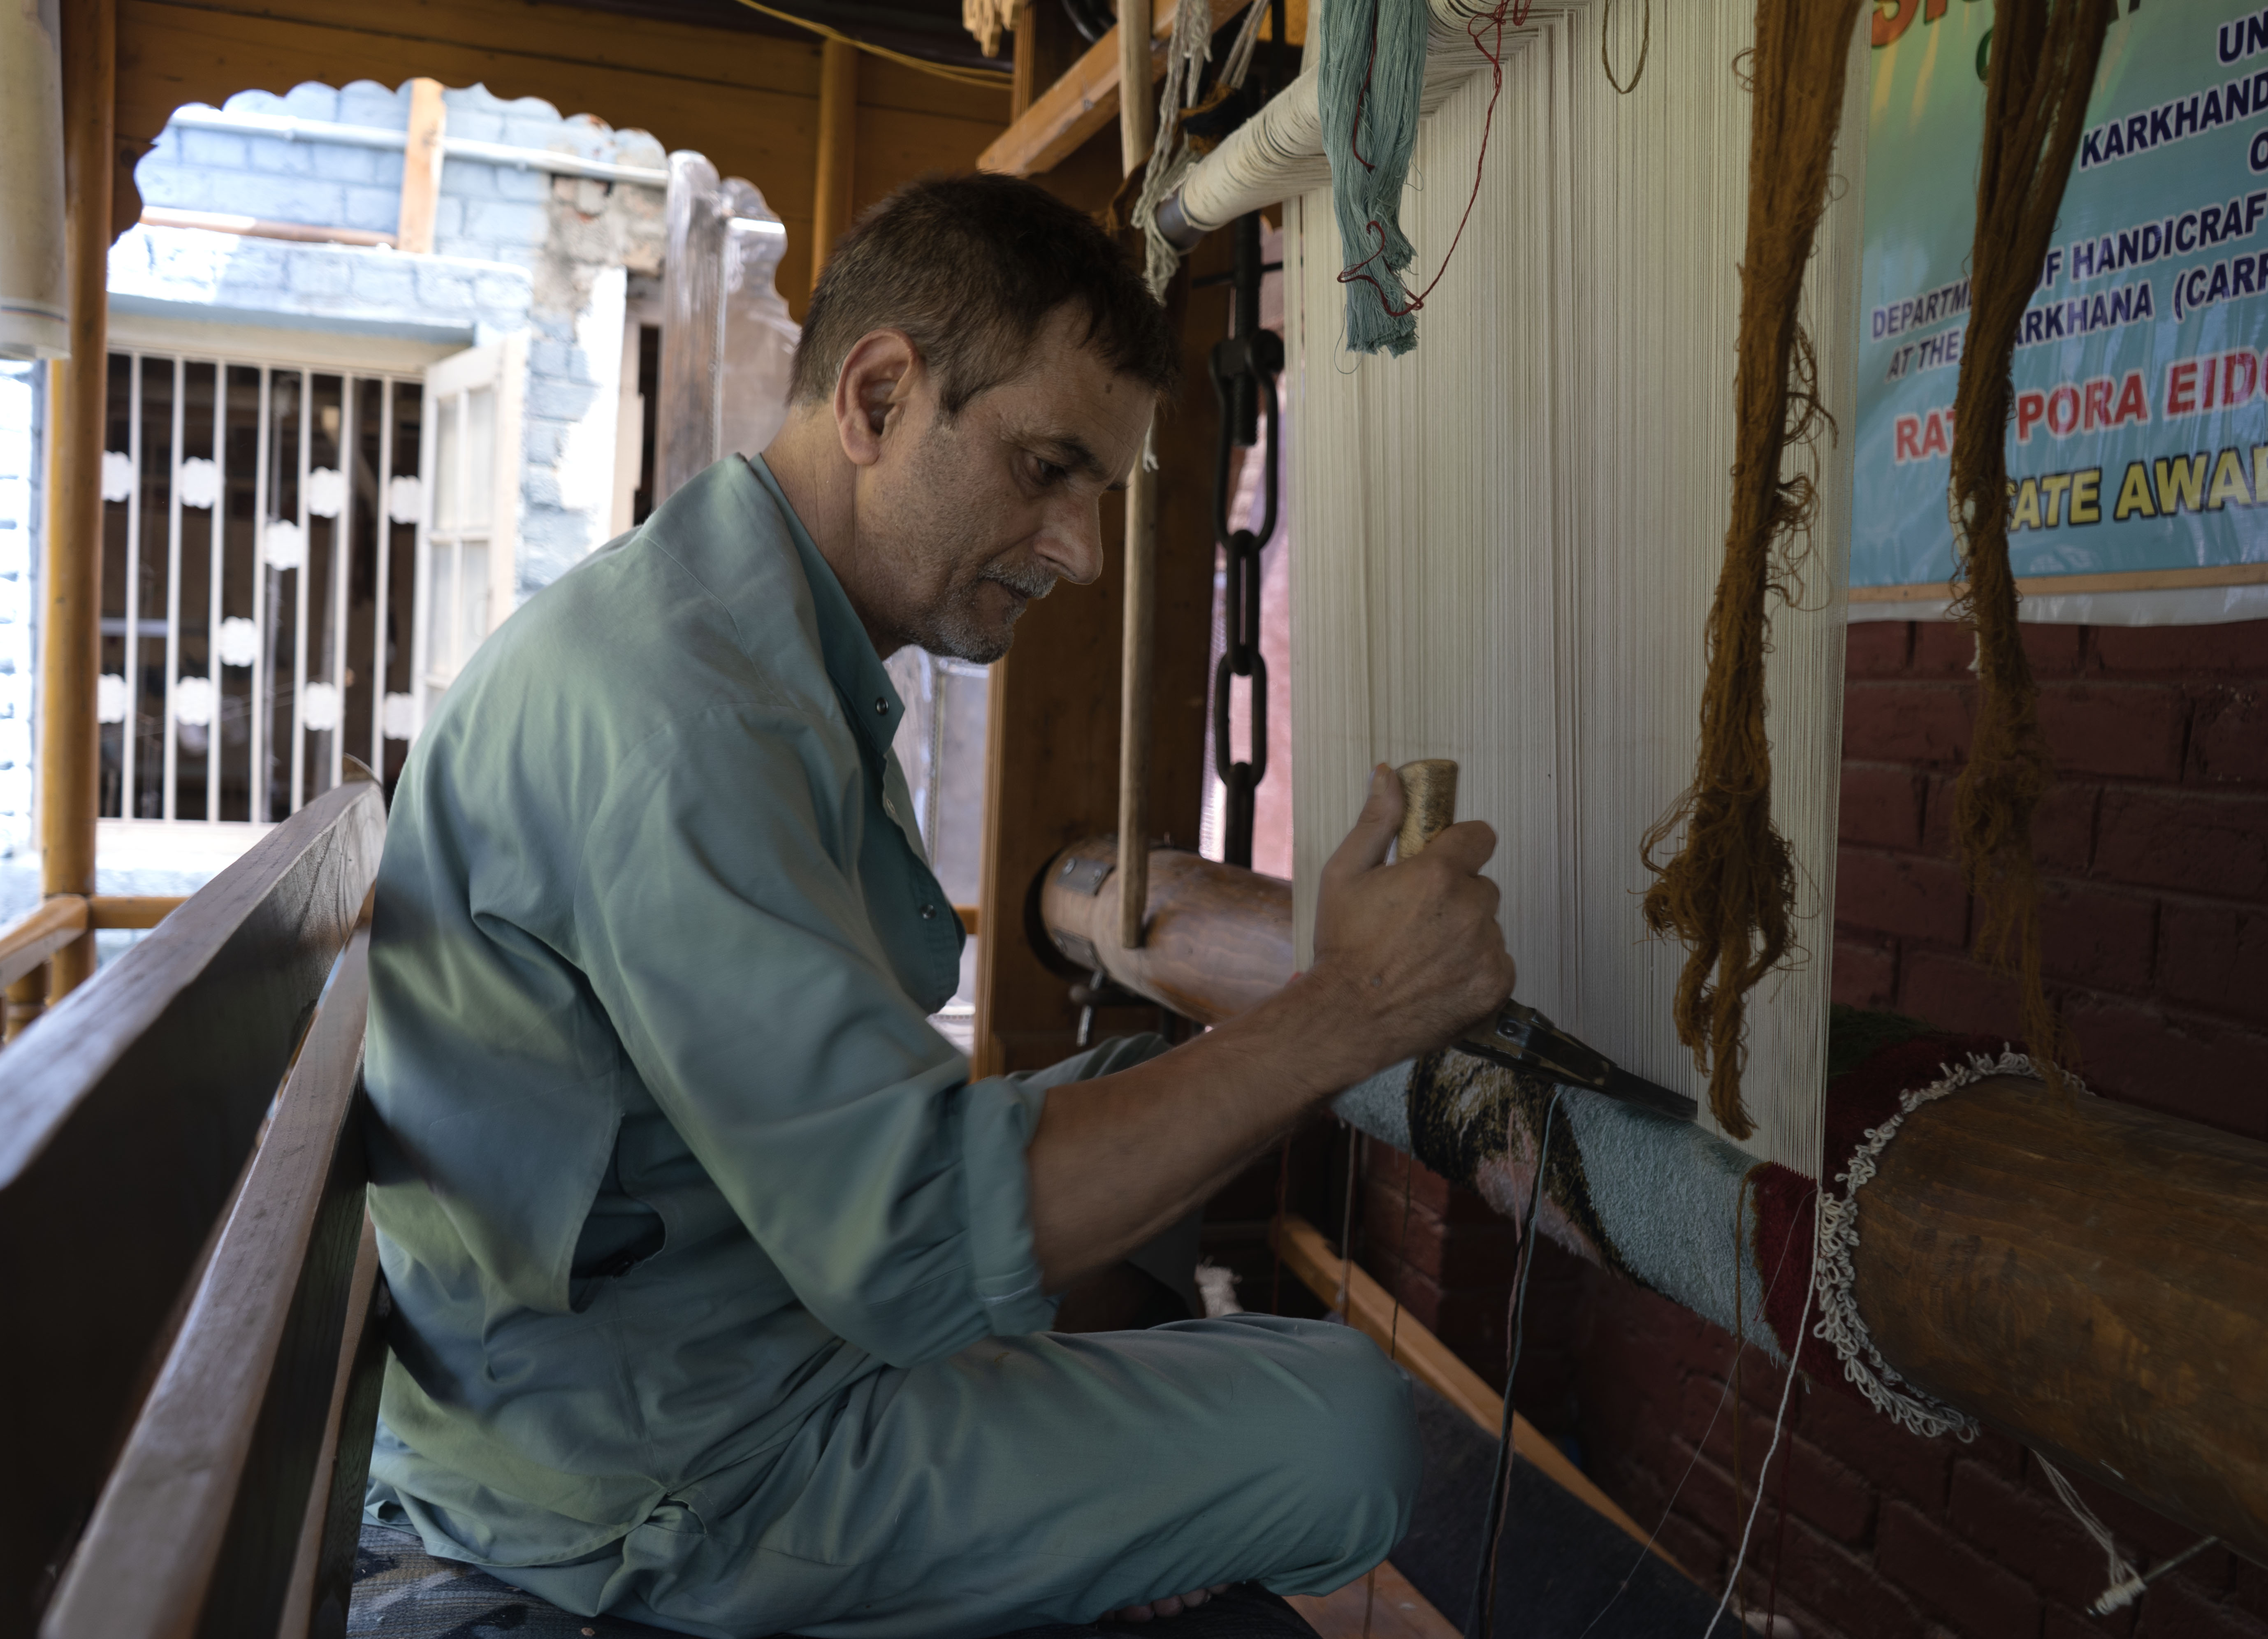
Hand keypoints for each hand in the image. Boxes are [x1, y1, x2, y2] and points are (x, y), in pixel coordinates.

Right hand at [1305, 764, 1517, 1069]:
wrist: (1347, 1018)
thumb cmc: (1343, 948)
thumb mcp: (1344, 874)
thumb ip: (1376, 822)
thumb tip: (1387, 776)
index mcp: (1438, 874)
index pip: (1481, 836)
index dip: (1461, 847)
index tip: (1443, 862)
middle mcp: (1470, 908)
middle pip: (1482, 887)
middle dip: (1457, 897)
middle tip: (1418, 921)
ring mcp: (1487, 949)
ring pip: (1488, 928)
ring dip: (1465, 936)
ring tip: (1423, 956)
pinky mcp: (1496, 984)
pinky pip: (1497, 963)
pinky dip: (1474, 970)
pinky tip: (1438, 979)